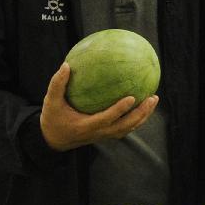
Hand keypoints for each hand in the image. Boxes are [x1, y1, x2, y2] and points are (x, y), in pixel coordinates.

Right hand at [40, 62, 158, 151]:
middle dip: (140, 114)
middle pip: (125, 126)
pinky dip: (136, 118)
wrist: (52, 140)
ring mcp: (103, 136)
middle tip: (152, 97)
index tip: (132, 97)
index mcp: (86, 126)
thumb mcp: (50, 101)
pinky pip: (124, 128)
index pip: (107, 119)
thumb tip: (66, 65)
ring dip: (142, 116)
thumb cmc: (52, 118)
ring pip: (127, 129)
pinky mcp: (105, 135)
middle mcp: (98, 133)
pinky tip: (142, 105)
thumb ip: (58, 84)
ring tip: (153, 100)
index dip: (120, 110)